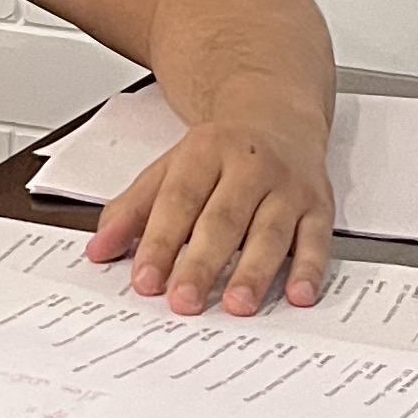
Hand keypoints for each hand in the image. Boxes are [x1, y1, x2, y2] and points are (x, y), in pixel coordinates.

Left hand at [86, 76, 333, 316]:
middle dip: (202, 262)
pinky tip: (299, 294)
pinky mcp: (319, 205)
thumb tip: (99, 249)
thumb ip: (133, 209)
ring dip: (254, 271)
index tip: (145, 280)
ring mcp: (287, 186)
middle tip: (184, 301)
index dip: (160, 242)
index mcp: (205, 152)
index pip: (179, 200)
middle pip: (223, 218)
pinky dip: (310, 269)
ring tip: (237, 305)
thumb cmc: (220, 152)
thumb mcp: (170, 168)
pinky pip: (317, 239)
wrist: (277, 113)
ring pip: (270, 231)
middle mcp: (249, 167)